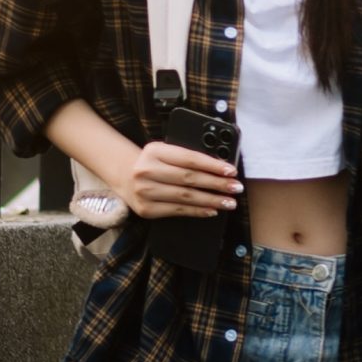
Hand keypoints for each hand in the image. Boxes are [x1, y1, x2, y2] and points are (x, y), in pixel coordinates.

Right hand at [113, 143, 243, 219]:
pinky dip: (198, 211)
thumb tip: (221, 168)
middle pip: (189, 178)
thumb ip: (188, 157)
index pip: (190, 158)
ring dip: (211, 200)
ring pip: (185, 197)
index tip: (231, 171)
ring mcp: (144, 191)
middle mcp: (146, 170)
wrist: (126, 177)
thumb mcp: (166, 152)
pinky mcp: (146, 209)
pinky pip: (178, 210)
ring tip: (229, 202)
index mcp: (155, 150)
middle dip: (217, 184)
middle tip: (236, 188)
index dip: (213, 165)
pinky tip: (212, 210)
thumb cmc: (155, 163)